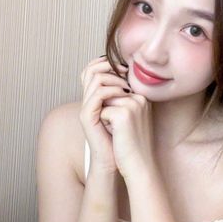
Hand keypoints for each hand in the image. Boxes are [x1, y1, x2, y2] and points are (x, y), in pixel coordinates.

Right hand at [79, 55, 130, 174]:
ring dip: (114, 78)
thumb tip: (137, 74)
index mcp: (94, 96)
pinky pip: (97, 94)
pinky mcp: (87, 116)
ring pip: (94, 77)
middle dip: (110, 66)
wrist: (121, 159)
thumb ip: (127, 92)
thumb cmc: (127, 136)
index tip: (126, 68)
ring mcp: (85, 107)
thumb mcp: (128, 108)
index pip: (92, 68)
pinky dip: (113, 90)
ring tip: (127, 87)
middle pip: (90, 68)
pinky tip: (125, 95)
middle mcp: (87, 99)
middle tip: (127, 73)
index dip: (108, 62)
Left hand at [100, 90, 154, 181]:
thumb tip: (99, 89)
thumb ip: (119, 101)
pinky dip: (105, 124)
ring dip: (106, 118)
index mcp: (142, 98)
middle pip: (108, 95)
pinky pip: (102, 112)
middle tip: (122, 130)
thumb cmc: (132, 144)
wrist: (140, 165)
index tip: (124, 126)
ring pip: (104, 102)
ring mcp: (133, 104)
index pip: (114, 92)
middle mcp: (140, 98)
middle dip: (108, 112)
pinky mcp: (124, 114)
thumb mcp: (128, 118)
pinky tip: (118, 135)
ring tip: (120, 132)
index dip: (112, 110)